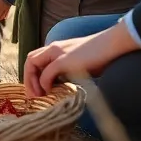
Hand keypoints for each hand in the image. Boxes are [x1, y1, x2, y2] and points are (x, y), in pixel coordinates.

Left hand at [23, 20, 139, 96]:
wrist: (112, 45)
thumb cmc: (101, 56)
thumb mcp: (80, 62)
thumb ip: (68, 70)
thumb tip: (62, 86)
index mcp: (57, 47)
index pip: (35, 58)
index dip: (32, 74)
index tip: (37, 89)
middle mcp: (54, 47)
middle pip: (30, 59)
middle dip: (28, 78)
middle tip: (33, 95)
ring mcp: (58, 52)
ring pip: (33, 63)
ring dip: (32, 81)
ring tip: (39, 95)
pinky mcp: (64, 60)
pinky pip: (46, 73)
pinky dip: (44, 83)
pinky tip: (49, 91)